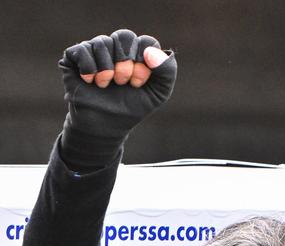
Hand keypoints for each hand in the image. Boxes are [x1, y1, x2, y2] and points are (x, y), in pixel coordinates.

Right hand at [59, 29, 176, 170]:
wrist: (105, 126)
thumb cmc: (131, 109)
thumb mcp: (158, 94)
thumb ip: (167, 72)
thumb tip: (150, 52)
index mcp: (137, 53)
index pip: (145, 42)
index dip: (143, 61)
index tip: (137, 83)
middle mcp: (116, 48)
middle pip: (124, 36)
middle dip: (126, 62)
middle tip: (122, 83)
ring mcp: (95, 50)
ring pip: (102, 42)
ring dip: (107, 69)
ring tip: (105, 86)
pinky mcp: (74, 56)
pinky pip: (82, 49)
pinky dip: (89, 68)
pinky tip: (90, 82)